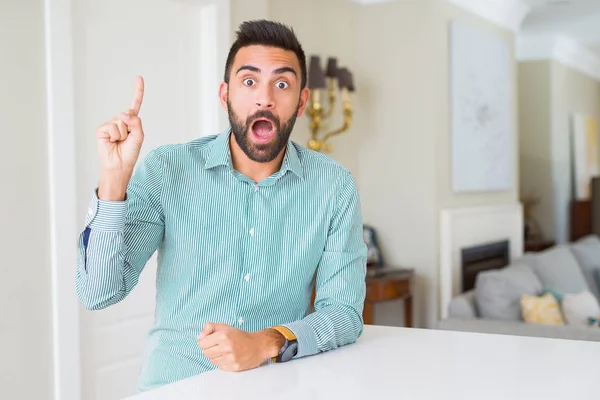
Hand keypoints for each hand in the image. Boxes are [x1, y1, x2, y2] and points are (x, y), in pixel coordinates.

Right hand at [96, 76, 144, 199]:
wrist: (119, 165)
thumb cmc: (130, 152)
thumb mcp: (139, 136)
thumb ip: (136, 122)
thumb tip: (124, 113)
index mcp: (131, 122)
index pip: (135, 104)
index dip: (138, 91)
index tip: (139, 77)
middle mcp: (120, 121)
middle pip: (129, 115)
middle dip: (131, 129)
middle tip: (127, 140)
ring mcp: (110, 124)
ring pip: (121, 121)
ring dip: (123, 134)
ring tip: (120, 142)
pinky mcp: (102, 129)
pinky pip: (113, 127)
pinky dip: (116, 136)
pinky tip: (113, 142)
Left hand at [197, 323, 284, 371]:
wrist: (259, 346)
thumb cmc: (241, 336)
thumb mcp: (225, 327)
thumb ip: (210, 328)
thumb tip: (199, 337)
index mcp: (223, 335)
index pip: (202, 343)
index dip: (205, 342)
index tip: (211, 340)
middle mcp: (226, 347)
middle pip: (206, 353)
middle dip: (210, 349)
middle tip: (219, 346)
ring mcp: (230, 358)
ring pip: (212, 360)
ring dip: (217, 356)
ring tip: (226, 351)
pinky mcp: (234, 367)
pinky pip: (220, 366)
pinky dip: (223, 362)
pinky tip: (230, 357)